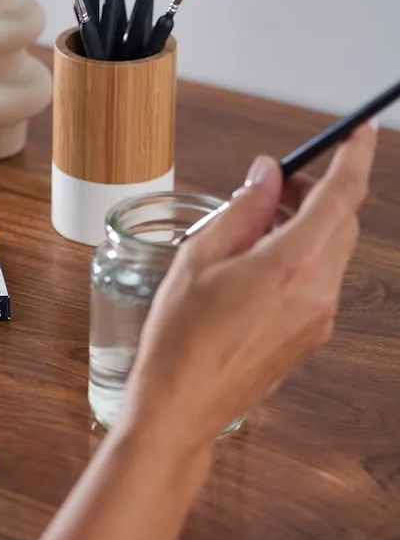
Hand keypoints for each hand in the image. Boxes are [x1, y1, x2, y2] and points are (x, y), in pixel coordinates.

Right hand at [122, 121, 377, 453]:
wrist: (182, 406)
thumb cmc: (179, 339)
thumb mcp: (198, 259)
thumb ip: (240, 211)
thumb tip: (265, 176)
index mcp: (290, 264)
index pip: (342, 196)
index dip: (354, 157)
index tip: (359, 132)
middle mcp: (318, 291)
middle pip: (342, 223)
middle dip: (318, 193)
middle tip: (275, 184)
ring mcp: (319, 317)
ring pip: (332, 252)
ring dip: (307, 226)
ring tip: (255, 224)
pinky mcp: (310, 336)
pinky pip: (320, 281)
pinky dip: (301, 257)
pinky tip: (256, 262)